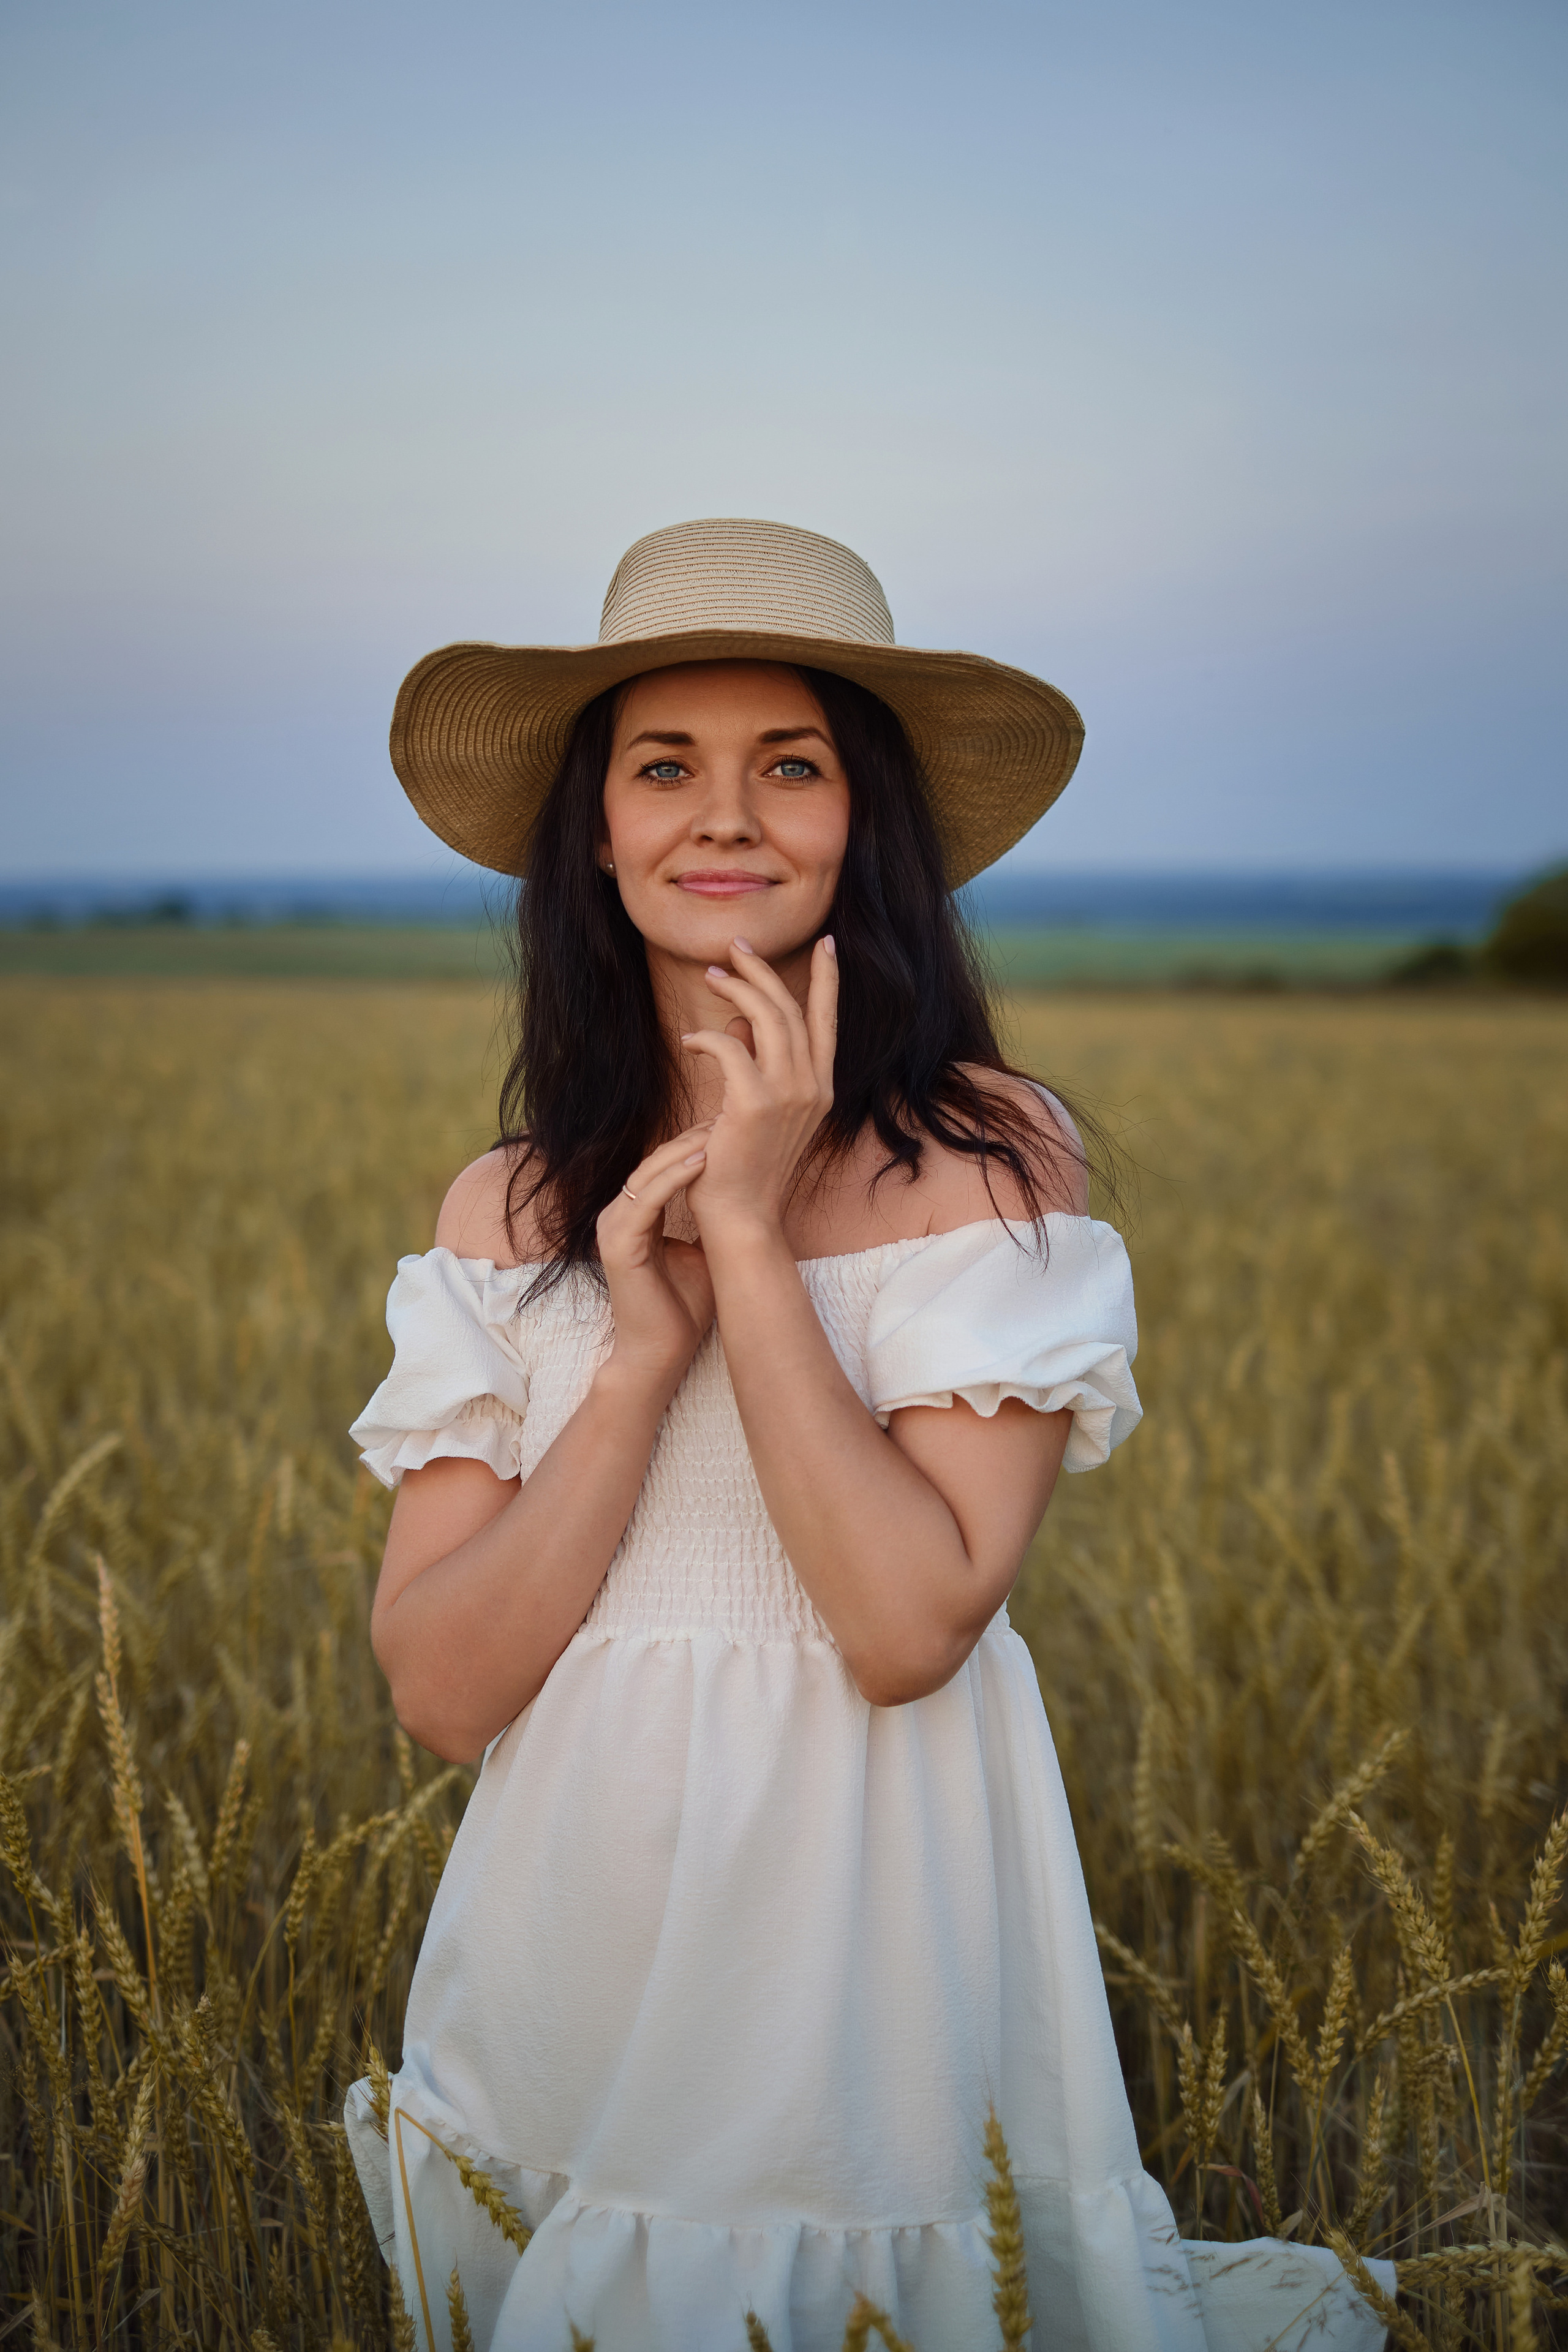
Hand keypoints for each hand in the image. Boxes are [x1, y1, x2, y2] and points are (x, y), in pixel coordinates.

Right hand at [595, 1127, 716, 1398]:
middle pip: (655, 1163)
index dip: (696, 1145)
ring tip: (720, 1130)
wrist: (661, 1354)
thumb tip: (746, 1195)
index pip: (664, 1167)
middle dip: (692, 1138)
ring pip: (648, 1175)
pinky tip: (703, 1160)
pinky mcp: (618, 1245)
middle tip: (728, 1116)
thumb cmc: (683, 1309)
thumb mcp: (703, 1251)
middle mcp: (619, 1216)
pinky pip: (645, 1200)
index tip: (732, 1127)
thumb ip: (711, 1222)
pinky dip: (674, 1178)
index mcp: (637, 1216)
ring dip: (685, 1151)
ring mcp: (614, 1229)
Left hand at [680, 935, 837, 1245]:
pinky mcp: (755, 1104)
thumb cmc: (743, 1163)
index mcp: (820, 1088)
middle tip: (736, 947)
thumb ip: (754, 1060)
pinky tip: (689, 1041)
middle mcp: (813, 1087)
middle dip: (763, 970)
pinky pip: (731, 1047)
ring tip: (712, 975)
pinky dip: (707, 1036)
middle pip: (792, 1009)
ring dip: (737, 988)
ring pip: (767, 1017)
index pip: (827, 1022)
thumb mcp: (756, 1105)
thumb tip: (738, 1018)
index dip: (827, 980)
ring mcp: (789, 1095)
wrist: (741, 1215)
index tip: (826, 944)